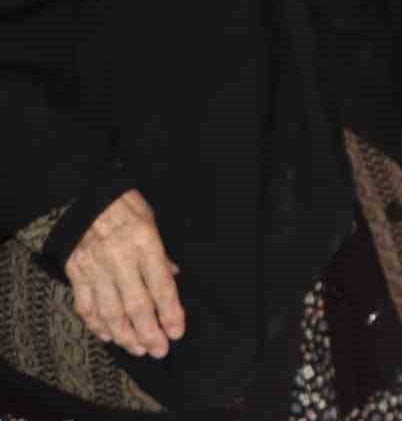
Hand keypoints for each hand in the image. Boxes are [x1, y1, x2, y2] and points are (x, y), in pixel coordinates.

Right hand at [64, 190, 184, 358]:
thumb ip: (161, 251)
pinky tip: (107, 336)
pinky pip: (86, 305)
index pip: (161, 286)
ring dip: (125, 335)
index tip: (177, 332)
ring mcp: (95, 269)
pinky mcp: (76, 273)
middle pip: (137, 305)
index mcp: (144, 244)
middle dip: (149, 332)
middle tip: (159, 350)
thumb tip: (173, 275)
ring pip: (110, 311)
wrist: (80, 197)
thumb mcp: (151, 219)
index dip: (170, 312)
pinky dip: (96, 324)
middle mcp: (120, 260)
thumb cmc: (122, 204)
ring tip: (137, 349)